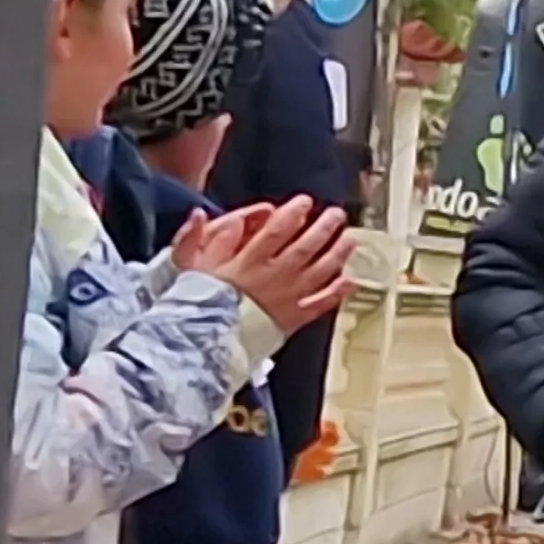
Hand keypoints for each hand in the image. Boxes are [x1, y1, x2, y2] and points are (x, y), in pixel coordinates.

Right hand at [185, 198, 354, 326]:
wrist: (206, 342)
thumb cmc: (198, 303)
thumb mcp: (192, 265)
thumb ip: (203, 238)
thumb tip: (203, 214)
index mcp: (250, 261)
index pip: (277, 230)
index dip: (293, 213)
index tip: (304, 202)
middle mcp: (274, 277)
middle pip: (306, 246)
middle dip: (323, 227)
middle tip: (337, 213)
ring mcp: (288, 297)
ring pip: (319, 271)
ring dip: (337, 254)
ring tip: (350, 239)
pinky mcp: (294, 318)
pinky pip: (321, 303)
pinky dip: (338, 292)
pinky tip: (351, 282)